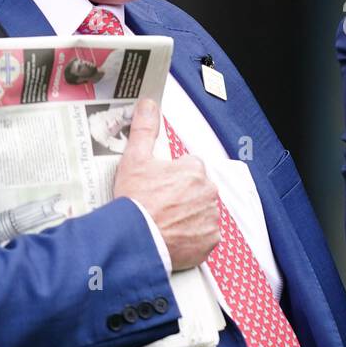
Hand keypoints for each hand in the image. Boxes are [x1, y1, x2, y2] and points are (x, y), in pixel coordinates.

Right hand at [113, 99, 220, 269]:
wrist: (136, 240)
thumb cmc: (135, 203)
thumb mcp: (134, 160)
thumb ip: (144, 129)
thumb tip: (148, 106)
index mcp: (193, 170)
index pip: (189, 167)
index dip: (172, 176)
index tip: (159, 186)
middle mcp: (207, 192)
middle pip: (197, 189)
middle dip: (182, 195)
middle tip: (160, 205)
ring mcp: (210, 216)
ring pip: (202, 211)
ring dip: (188, 215)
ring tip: (165, 221)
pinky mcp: (210, 239)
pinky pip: (205, 235)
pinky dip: (193, 236)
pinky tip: (174, 235)